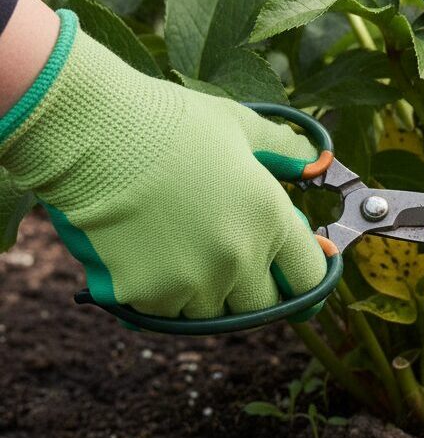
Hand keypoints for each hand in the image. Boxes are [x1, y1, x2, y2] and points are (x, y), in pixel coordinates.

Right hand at [0, 11, 326, 318]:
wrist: (92, 132)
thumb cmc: (169, 122)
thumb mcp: (240, 126)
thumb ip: (285, 150)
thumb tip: (316, 159)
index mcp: (271, 218)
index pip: (310, 277)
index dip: (305, 278)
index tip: (295, 278)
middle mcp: (239, 258)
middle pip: (265, 307)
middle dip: (254, 289)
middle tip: (231, 262)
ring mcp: (193, 282)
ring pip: (214, 314)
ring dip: (207, 294)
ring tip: (183, 250)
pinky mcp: (147, 296)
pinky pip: (168, 314)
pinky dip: (164, 296)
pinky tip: (150, 258)